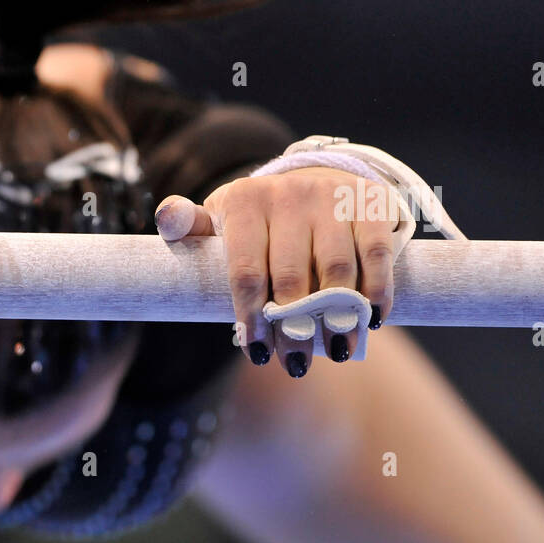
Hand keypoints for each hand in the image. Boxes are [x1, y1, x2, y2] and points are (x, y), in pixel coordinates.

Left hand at [155, 167, 396, 376]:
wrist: (312, 178)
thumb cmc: (257, 218)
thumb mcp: (219, 218)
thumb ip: (189, 226)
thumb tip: (167, 216)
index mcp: (243, 202)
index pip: (245, 272)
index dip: (253, 317)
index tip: (259, 353)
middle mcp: (288, 195)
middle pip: (292, 278)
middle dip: (294, 328)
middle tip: (295, 364)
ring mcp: (331, 198)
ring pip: (337, 270)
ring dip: (339, 318)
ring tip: (336, 351)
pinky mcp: (370, 204)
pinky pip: (375, 254)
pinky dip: (376, 291)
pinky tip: (371, 320)